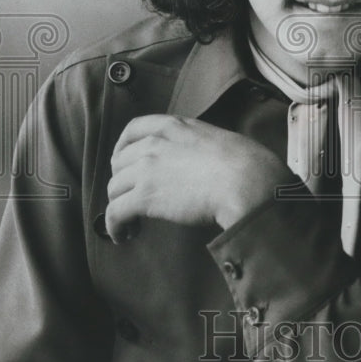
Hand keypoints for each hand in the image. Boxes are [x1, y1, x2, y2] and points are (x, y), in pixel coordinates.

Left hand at [105, 114, 292, 241]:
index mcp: (174, 126)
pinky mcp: (145, 197)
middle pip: (120, 162)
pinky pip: (114, 212)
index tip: (125, 161)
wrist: (246, 182)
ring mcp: (146, 170)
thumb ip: (197, 143)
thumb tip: (201, 160)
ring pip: (114, 188)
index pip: (133, 129)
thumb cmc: (246, 163)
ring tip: (131, 222)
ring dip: (119, 205)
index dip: (123, 147)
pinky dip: (114, 226)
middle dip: (123, 180)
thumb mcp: (217, 138)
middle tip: (133, 197)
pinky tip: (123, 235)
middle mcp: (154, 144)